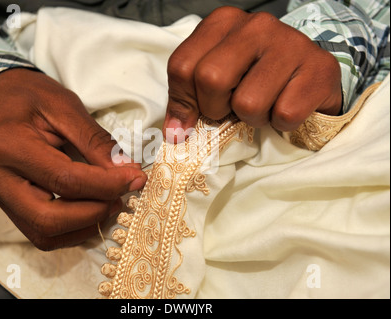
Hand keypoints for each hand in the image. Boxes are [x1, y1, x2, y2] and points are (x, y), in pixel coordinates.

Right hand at [0, 68, 146, 249]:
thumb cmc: (25, 95)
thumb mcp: (64, 105)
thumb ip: (95, 140)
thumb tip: (126, 171)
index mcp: (9, 146)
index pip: (65, 180)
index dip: (106, 184)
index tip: (136, 178)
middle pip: (49, 219)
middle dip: (94, 213)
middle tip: (122, 195)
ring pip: (43, 234)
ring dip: (84, 226)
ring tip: (109, 202)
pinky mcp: (5, 204)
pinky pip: (39, 233)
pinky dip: (71, 230)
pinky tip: (90, 210)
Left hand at [163, 7, 341, 140]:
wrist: (312, 78)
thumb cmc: (257, 78)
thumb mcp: (217, 80)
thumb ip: (189, 99)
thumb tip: (174, 134)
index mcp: (223, 22)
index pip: (182, 66)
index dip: (184, 101)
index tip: (193, 117)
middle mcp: (256, 25)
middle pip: (211, 79)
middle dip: (218, 109)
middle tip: (234, 108)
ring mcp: (291, 43)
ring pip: (248, 103)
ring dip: (253, 118)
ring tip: (265, 104)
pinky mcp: (319, 68)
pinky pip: (284, 115)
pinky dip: (282, 123)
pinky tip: (287, 105)